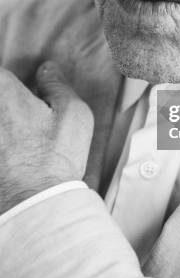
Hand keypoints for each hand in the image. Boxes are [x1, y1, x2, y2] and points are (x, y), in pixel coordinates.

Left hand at [0, 62, 93, 213]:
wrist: (33, 208)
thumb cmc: (56, 159)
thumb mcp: (74, 113)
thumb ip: (57, 84)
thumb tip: (45, 69)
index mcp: (3, 91)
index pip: (0, 74)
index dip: (10, 84)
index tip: (22, 96)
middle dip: (7, 105)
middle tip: (24, 124)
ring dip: (5, 127)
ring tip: (16, 141)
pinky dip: (2, 147)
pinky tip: (10, 157)